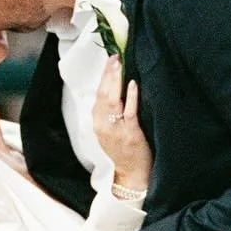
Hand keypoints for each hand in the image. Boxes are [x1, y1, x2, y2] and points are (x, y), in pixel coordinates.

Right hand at [92, 58, 150, 191]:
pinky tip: (133, 84)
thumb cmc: (123, 151)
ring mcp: (116, 130)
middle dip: (108, 73)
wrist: (131, 174)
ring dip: (116, 80)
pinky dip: (130, 97)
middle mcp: (103, 125)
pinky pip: (129, 112)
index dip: (103, 77)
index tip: (109, 60)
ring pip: (113, 100)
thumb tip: (112, 90)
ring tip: (120, 64)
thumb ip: (108, 113)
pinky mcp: (130, 134)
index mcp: (98, 123)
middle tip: (114, 56)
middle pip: (103, 94)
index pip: (98, 94)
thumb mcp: (109, 132)